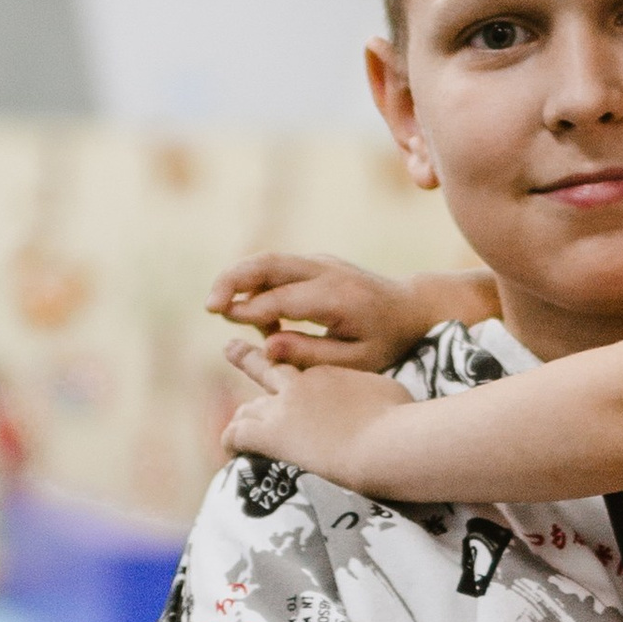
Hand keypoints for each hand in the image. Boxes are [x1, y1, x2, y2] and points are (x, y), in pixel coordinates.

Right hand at [209, 250, 492, 370]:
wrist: (413, 308)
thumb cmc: (387, 341)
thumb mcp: (358, 360)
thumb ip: (312, 355)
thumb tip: (268, 347)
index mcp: (338, 297)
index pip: (282, 298)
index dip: (251, 309)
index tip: (225, 319)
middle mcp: (326, 270)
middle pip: (268, 263)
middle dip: (232, 280)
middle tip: (209, 306)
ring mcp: (319, 262)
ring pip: (268, 261)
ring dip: (239, 281)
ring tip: (221, 309)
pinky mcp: (314, 263)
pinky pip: (276, 268)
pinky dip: (256, 286)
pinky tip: (257, 318)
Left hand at [220, 351, 410, 482]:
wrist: (384, 441)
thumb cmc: (398, 420)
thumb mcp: (389, 392)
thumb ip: (373, 393)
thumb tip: (377, 399)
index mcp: (328, 373)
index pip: (301, 367)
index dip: (294, 370)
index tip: (292, 374)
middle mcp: (299, 386)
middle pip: (266, 369)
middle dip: (248, 358)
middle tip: (231, 348)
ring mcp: (281, 409)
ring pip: (249, 407)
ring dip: (243, 415)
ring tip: (235, 420)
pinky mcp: (269, 434)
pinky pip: (237, 435)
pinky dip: (232, 442)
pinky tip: (232, 451)